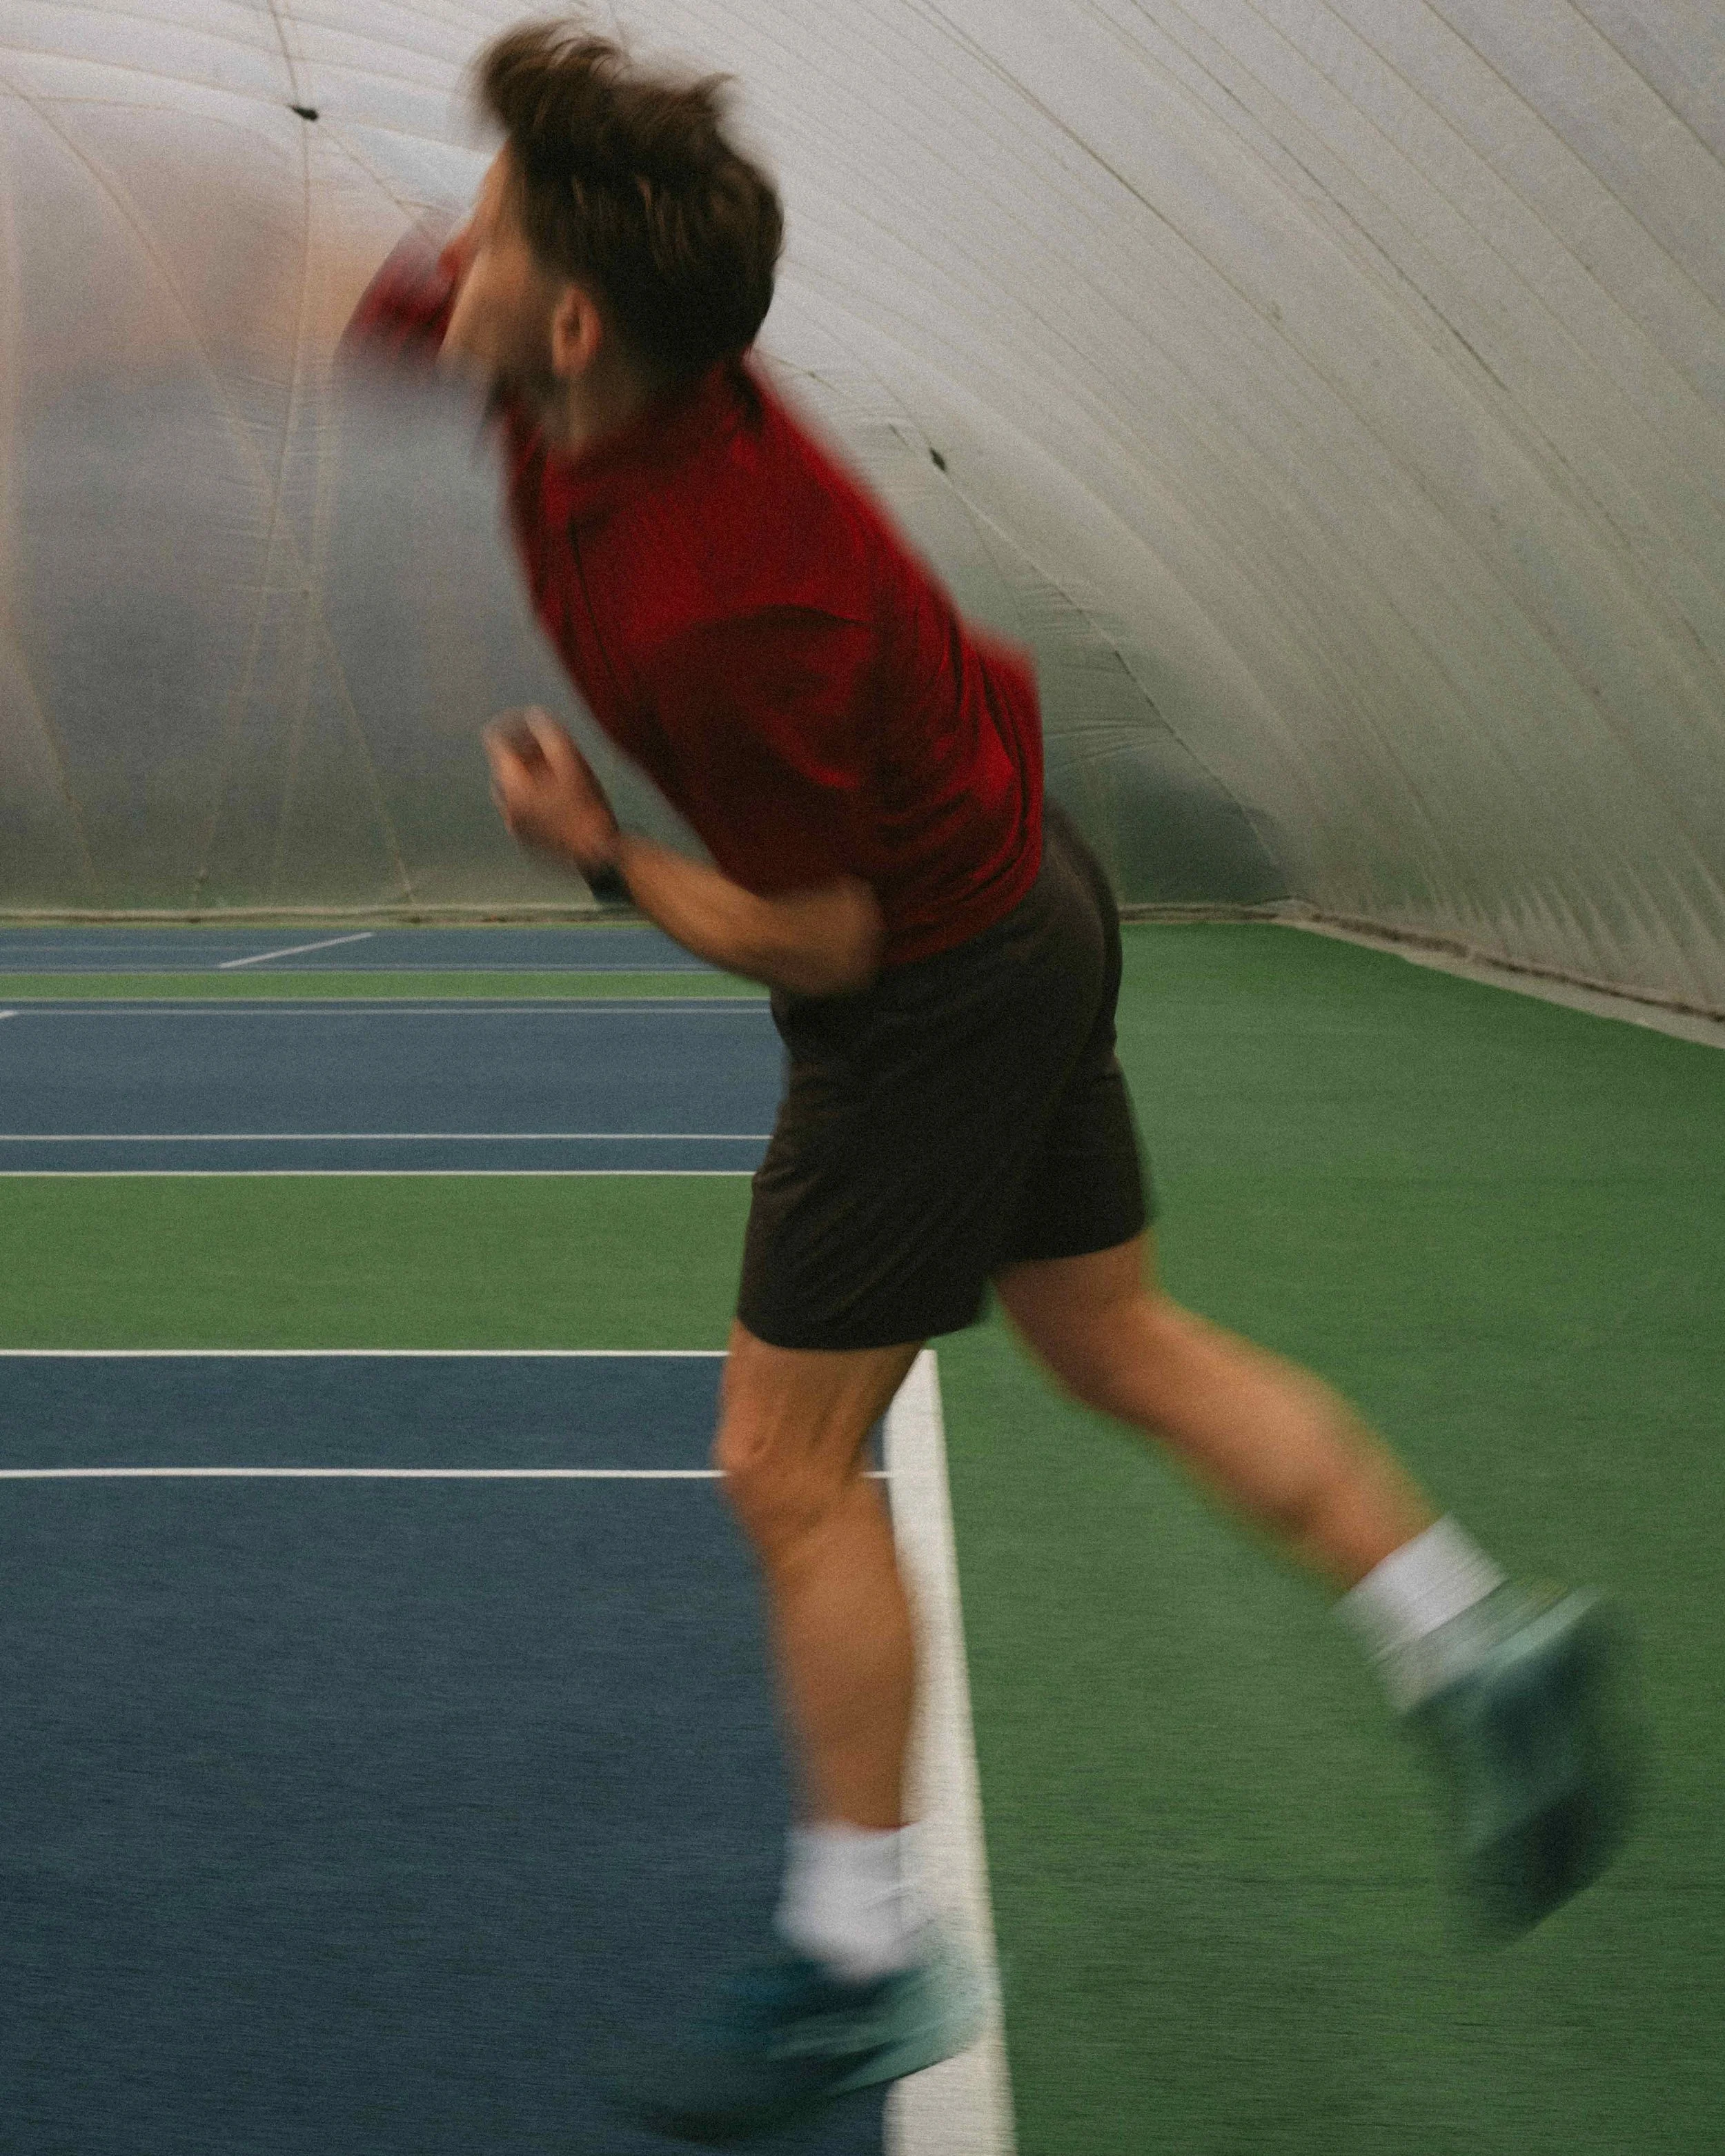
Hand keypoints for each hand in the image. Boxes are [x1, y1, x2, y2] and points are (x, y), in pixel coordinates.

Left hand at [481, 708, 619, 874]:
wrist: (598, 853)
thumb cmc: (587, 807)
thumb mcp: (572, 764)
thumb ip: (550, 734)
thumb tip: (535, 715)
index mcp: (512, 785)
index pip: (495, 740)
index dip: (511, 723)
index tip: (531, 720)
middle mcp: (505, 805)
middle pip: (505, 763)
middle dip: (525, 749)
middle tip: (552, 746)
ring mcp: (514, 824)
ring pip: (513, 786)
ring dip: (531, 772)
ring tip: (559, 771)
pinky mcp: (524, 838)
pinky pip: (521, 807)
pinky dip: (534, 795)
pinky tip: (561, 797)